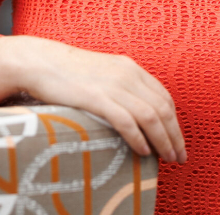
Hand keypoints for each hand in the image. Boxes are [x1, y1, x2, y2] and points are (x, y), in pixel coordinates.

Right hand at [0, 35, 186, 163]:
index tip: (177, 140)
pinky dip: (139, 138)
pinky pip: (126, 121)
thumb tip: (135, 112)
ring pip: (150, 116)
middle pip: (162, 108)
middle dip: (174, 135)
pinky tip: (143, 152)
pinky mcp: (97, 98)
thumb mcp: (103, 73)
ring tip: (166, 158)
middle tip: (179, 157)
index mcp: (130, 67)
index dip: (175, 121)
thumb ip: (120, 86)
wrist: (41, 61)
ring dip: (163, 140)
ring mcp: (113, 85)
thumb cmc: (69, 72)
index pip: (164, 96)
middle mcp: (127, 74)